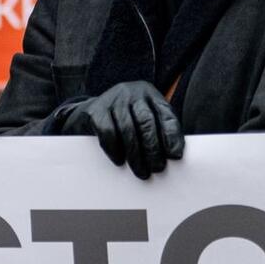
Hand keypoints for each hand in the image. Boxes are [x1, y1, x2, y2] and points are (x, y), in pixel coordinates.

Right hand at [54, 80, 183, 179]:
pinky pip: (108, 132)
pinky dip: (115, 149)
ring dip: (135, 155)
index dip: (172, 136)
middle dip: (153, 149)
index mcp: (150, 94)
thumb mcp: (143, 118)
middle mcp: (132, 92)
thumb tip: (172, 155)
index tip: (175, 156)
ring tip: (141, 171)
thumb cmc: (124, 120)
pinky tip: (120, 161)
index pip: (166, 115)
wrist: (89, 112)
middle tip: (157, 168)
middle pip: (146, 123)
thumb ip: (158, 130)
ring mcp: (112, 99)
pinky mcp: (96, 110)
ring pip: (127, 129)